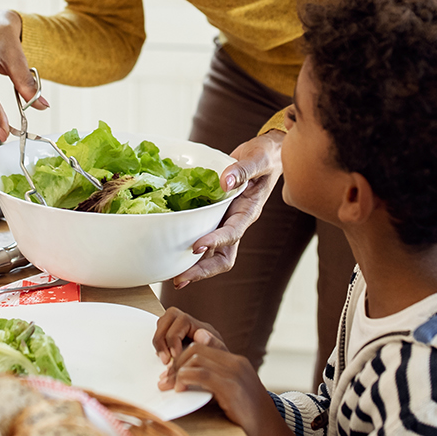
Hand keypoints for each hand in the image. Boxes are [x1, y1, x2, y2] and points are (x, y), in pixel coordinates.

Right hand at [153, 307, 228, 364]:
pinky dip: (159, 344)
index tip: (175, 355)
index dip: (174, 337)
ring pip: (162, 323)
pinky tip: (164, 357)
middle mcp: (190, 325)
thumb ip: (213, 345)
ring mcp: (180, 329)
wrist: (217, 371)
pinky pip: (161, 333)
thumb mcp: (220, 355)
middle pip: (169, 316)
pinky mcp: (173, 338)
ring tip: (164, 359)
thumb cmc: (219, 363)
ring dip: (159, 341)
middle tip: (165, 359)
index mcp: (201, 327)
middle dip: (162, 338)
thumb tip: (200, 334)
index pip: (182, 320)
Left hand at [158, 328, 273, 433]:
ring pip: (196, 359)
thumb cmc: (248, 417)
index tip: (170, 371)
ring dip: (177, 372)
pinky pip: (201, 374)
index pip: (202, 346)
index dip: (182, 356)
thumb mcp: (231, 393)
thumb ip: (213, 382)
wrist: (269, 432)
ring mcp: (235, 374)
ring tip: (168, 385)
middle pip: (196, 349)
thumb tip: (187, 379)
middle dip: (176, 363)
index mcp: (236, 361)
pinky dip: (186, 379)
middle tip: (164, 379)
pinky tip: (180, 390)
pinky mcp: (231, 387)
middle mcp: (236, 363)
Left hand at [172, 130, 284, 287]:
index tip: (197, 247)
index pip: (233, 233)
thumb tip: (225, 182)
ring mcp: (226, 223)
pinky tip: (171, 252)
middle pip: (223, 257)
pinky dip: (188, 248)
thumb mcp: (257, 159)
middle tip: (180, 280)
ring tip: (173, 277)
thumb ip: (243, 170)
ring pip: (212, 254)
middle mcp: (237, 222)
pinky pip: (203, 236)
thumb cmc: (264, 156)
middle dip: (203, 270)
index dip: (215, 242)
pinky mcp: (216, 217)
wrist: (265, 155)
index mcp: (248, 212)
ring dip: (194, 267)